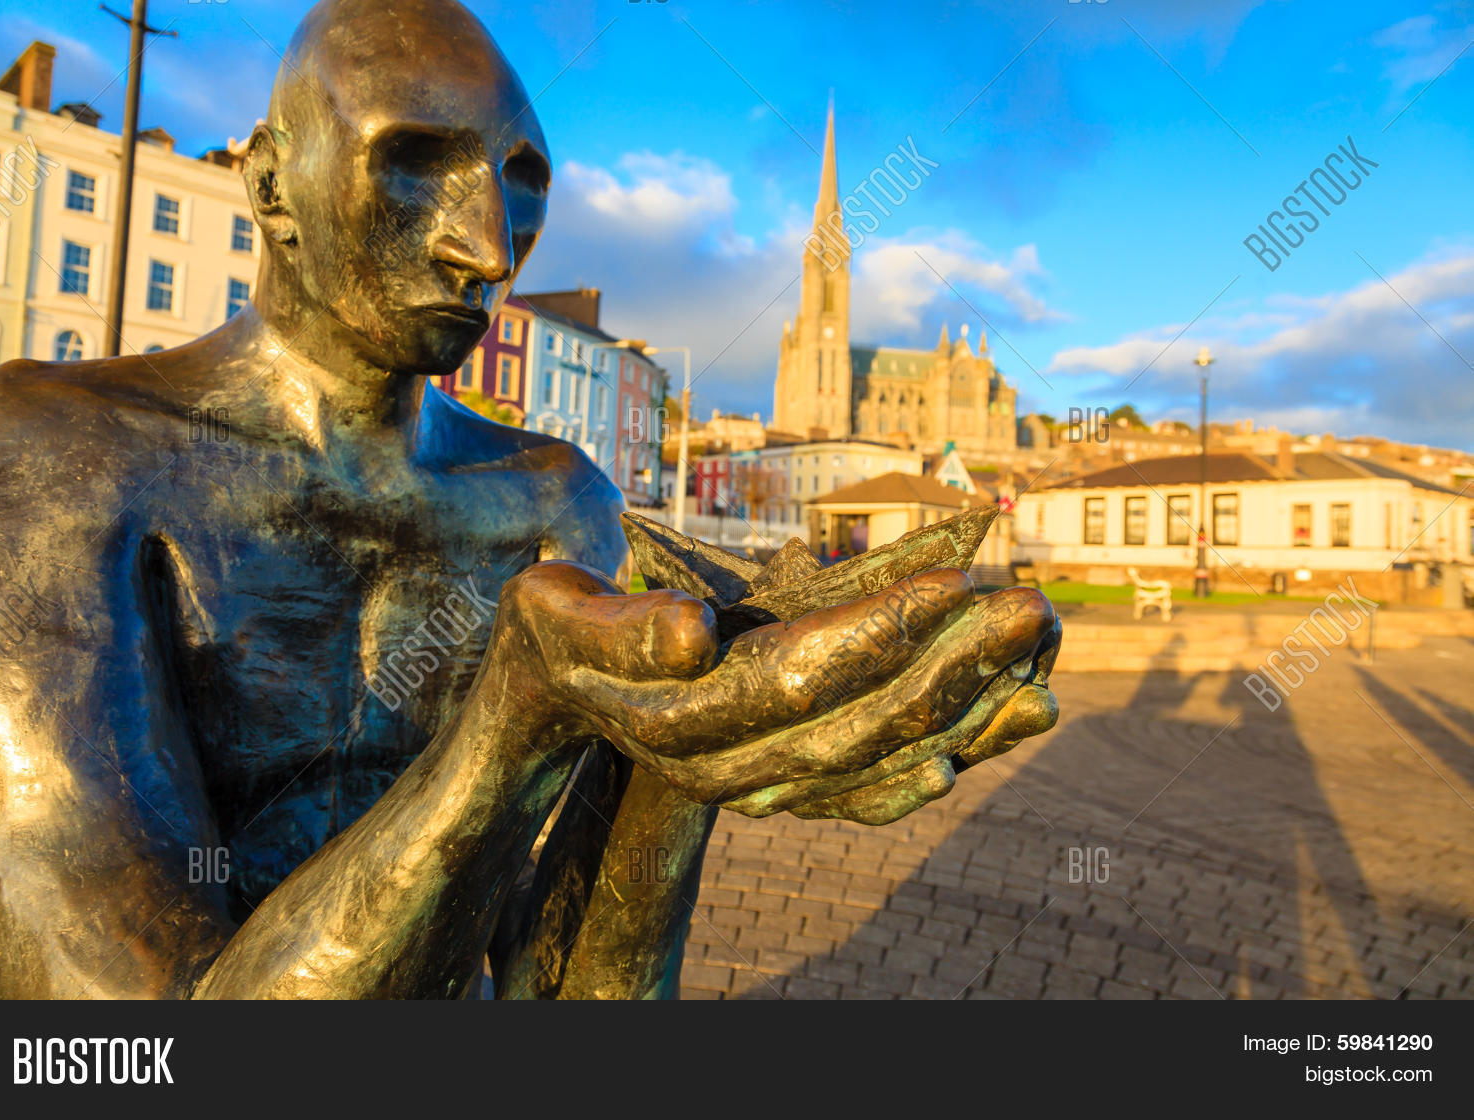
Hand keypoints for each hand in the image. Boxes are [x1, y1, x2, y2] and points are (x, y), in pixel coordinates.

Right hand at [482, 560, 1058, 823]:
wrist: (555, 693)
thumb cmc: (562, 630)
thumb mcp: (559, 611)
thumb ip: (618, 627)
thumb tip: (691, 636)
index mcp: (681, 716)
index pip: (795, 678)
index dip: (878, 632)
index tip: (956, 582)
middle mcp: (728, 766)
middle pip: (855, 721)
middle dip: (948, 666)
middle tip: (1031, 607)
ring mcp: (760, 785)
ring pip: (876, 760)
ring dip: (965, 716)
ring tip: (1043, 668)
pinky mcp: (782, 786)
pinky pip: (868, 790)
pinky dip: (934, 764)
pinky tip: (995, 737)